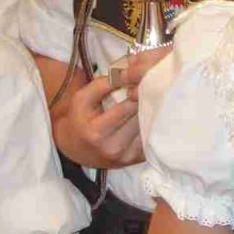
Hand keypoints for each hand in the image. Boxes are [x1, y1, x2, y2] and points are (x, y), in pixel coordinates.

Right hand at [51, 48, 166, 168]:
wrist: (76, 149)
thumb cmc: (79, 119)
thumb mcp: (82, 98)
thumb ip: (103, 84)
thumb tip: (130, 73)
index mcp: (97, 133)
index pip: (128, 107)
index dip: (138, 90)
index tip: (144, 78)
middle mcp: (113, 148)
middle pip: (142, 118)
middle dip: (149, 99)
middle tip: (157, 85)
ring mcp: (127, 157)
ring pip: (150, 127)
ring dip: (155, 111)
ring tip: (157, 97)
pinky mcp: (137, 160)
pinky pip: (151, 138)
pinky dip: (154, 124)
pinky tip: (154, 113)